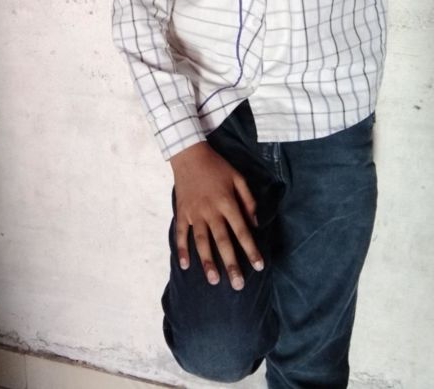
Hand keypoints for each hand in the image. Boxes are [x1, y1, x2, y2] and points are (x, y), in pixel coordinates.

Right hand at [170, 141, 263, 289]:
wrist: (189, 155)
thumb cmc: (217, 167)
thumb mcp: (238, 178)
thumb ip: (248, 200)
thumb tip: (255, 222)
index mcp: (227, 202)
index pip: (242, 231)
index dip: (251, 249)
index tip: (259, 266)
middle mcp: (211, 211)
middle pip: (222, 241)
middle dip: (231, 264)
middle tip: (238, 285)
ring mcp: (194, 213)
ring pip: (202, 241)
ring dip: (207, 261)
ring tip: (214, 280)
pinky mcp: (182, 212)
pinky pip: (181, 233)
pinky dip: (182, 249)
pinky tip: (185, 265)